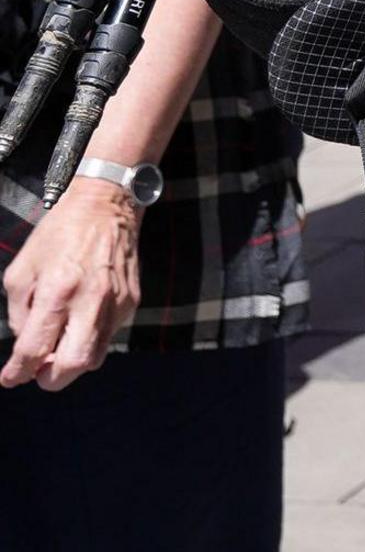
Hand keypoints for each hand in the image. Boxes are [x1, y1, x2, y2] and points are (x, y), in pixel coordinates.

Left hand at [2, 177, 142, 388]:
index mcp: (57, 291)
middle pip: (72, 364)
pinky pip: (108, 336)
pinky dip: (89, 340)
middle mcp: (90, 301)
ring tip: (57, 351)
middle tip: (37, 374)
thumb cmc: (58, 234)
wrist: (106, 206)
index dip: (18, 371)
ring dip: (71, 363)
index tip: (9, 378)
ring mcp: (116, 303)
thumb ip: (19, 312)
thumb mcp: (21, 270)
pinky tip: (78, 326)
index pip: (35, 348)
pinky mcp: (131, 301)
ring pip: (94, 357)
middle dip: (50, 379)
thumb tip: (27, 341)